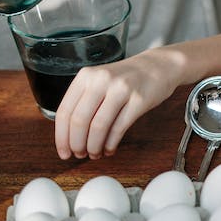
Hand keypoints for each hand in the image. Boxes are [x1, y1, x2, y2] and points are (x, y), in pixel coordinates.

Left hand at [54, 49, 179, 159]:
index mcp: (86, 76)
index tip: (63, 151)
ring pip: (99, 126)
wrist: (159, 65)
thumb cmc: (127, 78)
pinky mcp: (139, 100)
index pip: (64, 111)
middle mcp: (102, 80)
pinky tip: (110, 149)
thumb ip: (84, 101)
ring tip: (95, 154)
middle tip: (79, 155)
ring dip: (94, 146)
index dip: (61, 137)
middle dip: (77, 144)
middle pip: (79, 120)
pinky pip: (119, 128)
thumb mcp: (100, 81)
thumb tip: (69, 136)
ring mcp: (121, 89)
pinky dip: (111, 144)